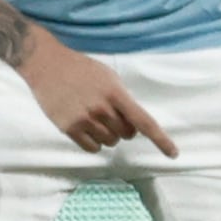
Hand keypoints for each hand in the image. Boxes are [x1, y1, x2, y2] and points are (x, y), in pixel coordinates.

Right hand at [18, 33, 175, 155]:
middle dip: (123, 128)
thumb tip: (134, 125)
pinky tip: (86, 128)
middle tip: (110, 115)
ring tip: (94, 118)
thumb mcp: (108, 77)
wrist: (47, 65)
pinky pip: (92, 148)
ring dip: (107, 135)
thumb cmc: (81, 69)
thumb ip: (122, 99)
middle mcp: (102, 109)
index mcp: (115, 93)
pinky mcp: (69, 128)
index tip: (173, 154)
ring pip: (110, 143)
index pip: (144, 121)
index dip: (161, 139)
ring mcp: (85, 119)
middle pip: (126, 135)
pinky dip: (94, 143)